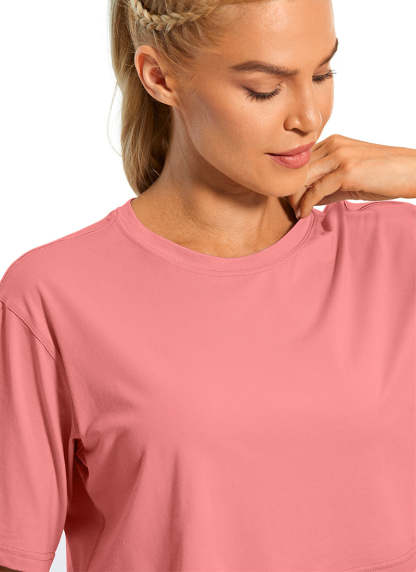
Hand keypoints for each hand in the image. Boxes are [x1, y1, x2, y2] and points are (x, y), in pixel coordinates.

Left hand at [288, 134, 415, 218]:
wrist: (412, 171)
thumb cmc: (384, 176)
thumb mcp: (350, 179)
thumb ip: (328, 187)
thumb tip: (307, 202)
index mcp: (332, 143)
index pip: (300, 162)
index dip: (291, 182)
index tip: (289, 200)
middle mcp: (333, 145)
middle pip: (297, 168)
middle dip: (289, 191)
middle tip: (288, 209)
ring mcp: (339, 155)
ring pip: (302, 178)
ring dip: (294, 199)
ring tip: (296, 213)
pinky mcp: (346, 170)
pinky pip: (316, 189)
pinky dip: (305, 204)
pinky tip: (304, 214)